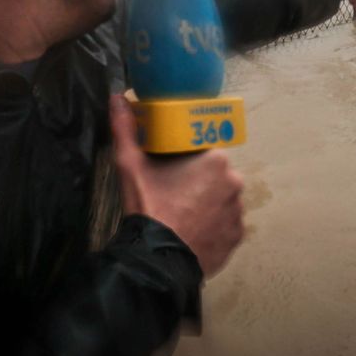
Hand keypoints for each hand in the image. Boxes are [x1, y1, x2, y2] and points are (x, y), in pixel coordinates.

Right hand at [109, 95, 244, 276]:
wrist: (157, 258)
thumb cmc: (149, 206)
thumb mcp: (131, 165)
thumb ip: (124, 129)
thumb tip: (116, 97)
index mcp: (216, 160)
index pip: (204, 152)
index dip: (186, 161)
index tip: (171, 171)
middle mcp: (235, 182)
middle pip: (215, 176)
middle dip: (198, 182)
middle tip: (172, 194)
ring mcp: (238, 212)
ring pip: (222, 200)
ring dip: (207, 204)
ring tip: (182, 215)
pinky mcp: (237, 238)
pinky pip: (226, 226)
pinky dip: (213, 227)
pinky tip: (193, 232)